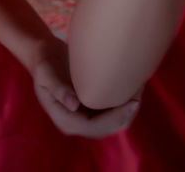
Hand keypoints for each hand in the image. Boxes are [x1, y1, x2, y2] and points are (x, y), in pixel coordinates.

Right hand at [26, 35, 143, 137]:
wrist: (46, 56)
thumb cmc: (44, 63)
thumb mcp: (46, 73)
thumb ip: (57, 89)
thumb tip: (73, 105)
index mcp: (65, 120)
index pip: (93, 127)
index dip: (114, 119)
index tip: (132, 103)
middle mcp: (77, 123)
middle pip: (106, 128)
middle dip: (125, 115)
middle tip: (139, 93)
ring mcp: (86, 116)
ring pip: (112, 122)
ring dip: (127, 109)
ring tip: (138, 88)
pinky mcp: (93, 108)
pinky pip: (112, 111)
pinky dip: (123, 103)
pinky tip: (132, 87)